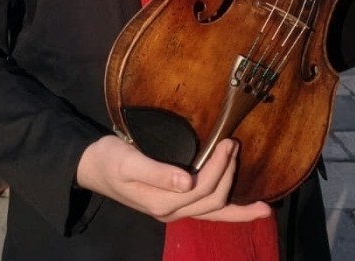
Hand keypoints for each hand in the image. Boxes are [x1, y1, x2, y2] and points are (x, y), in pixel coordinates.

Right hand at [75, 136, 270, 222]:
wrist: (93, 167)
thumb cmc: (109, 159)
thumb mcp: (128, 162)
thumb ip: (156, 172)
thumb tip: (187, 182)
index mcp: (161, 202)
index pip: (203, 188)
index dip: (220, 167)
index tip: (228, 141)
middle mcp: (171, 212)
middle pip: (213, 200)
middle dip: (228, 174)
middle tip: (234, 144)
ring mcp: (174, 211)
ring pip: (215, 212)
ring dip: (238, 203)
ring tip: (262, 202)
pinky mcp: (176, 204)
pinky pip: (208, 212)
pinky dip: (233, 214)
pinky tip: (252, 211)